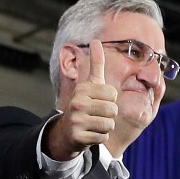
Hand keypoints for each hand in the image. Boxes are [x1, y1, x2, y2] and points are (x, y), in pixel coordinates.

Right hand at [46, 39, 118, 159]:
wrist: (67, 131)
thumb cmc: (84, 105)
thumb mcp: (90, 84)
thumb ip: (96, 64)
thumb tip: (96, 41)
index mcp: (83, 89)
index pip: (113, 94)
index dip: (110, 100)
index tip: (98, 101)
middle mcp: (78, 103)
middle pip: (113, 110)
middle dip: (109, 114)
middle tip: (96, 114)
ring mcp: (77, 120)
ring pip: (109, 124)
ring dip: (105, 127)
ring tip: (94, 123)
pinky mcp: (78, 136)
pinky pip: (103, 137)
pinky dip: (99, 137)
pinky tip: (90, 133)